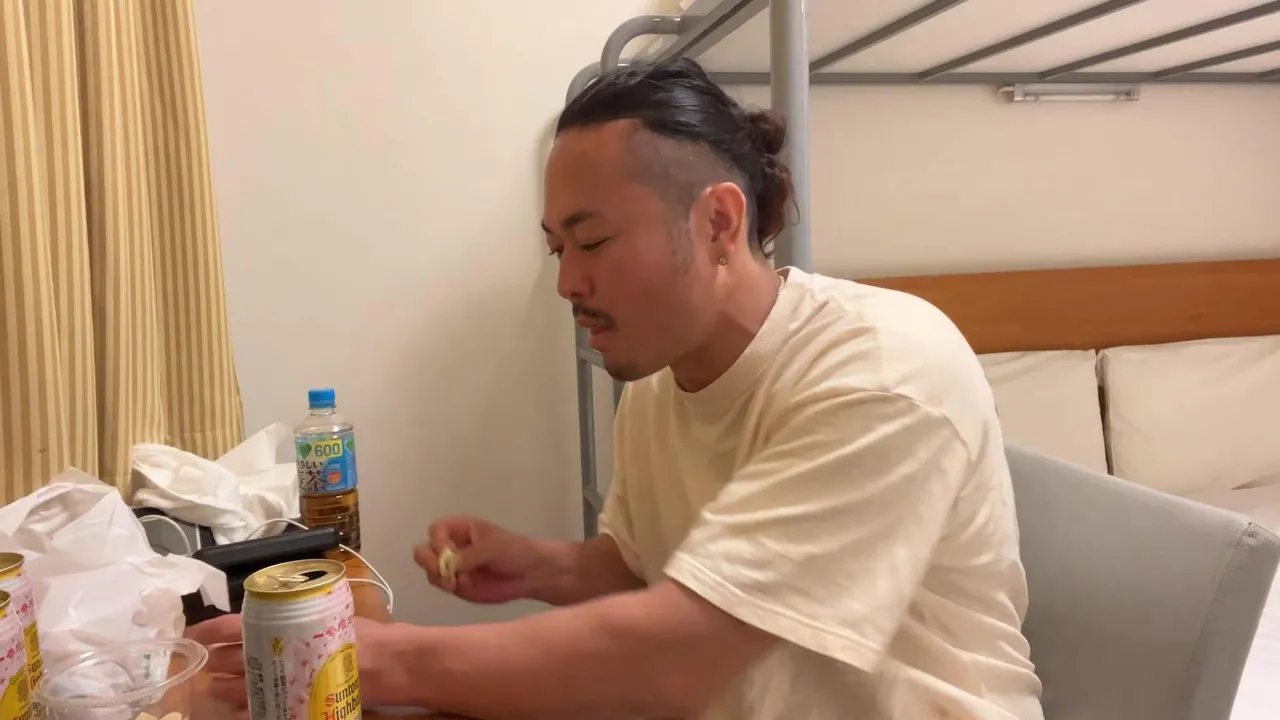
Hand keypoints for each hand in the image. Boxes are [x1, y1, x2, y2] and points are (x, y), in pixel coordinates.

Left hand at [186, 613, 401, 710]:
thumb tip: (282, 612)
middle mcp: (272, 656)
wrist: (386, 665)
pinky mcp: (288, 709)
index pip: (229, 627)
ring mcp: (277, 686)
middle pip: (226, 661)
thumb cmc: (361, 635)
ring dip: (222, 686)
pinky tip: (240, 709)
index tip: (197, 632)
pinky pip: (254, 714)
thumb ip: (300, 616)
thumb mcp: (329, 613)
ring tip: (219, 683)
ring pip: (233, 690)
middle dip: (215, 660)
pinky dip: (243, 711)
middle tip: (212, 659)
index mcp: (279, 627)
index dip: (208, 630)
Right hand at [414, 515, 552, 603]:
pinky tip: (460, 587)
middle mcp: (452, 545)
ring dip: (437, 576)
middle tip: (442, 572)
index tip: (447, 552)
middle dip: (429, 561)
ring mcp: (453, 566)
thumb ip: (471, 555)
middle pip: (424, 550)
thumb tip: (450, 565)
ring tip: (454, 583)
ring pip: (429, 569)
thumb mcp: (494, 546)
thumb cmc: (515, 550)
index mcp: (461, 528)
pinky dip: (445, 587)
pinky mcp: (457, 584)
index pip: (436, 530)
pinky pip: (440, 584)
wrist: (530, 574)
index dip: (437, 541)